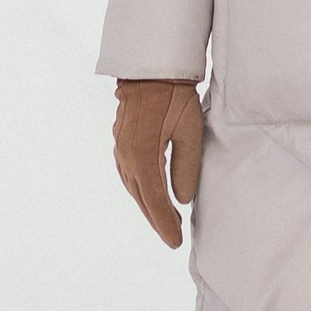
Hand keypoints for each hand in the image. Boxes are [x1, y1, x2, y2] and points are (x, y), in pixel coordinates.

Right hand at [113, 77, 203, 249]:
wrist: (150, 68)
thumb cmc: (175, 96)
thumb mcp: (190, 131)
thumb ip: (186, 167)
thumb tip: (181, 200)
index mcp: (143, 156)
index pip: (154, 199)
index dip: (165, 223)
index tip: (176, 241)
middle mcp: (127, 156)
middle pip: (141, 197)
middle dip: (157, 220)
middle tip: (174, 238)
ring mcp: (121, 148)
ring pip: (133, 187)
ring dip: (148, 206)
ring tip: (167, 221)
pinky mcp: (121, 141)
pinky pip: (129, 174)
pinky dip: (140, 190)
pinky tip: (150, 195)